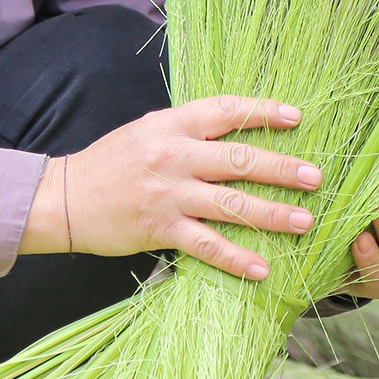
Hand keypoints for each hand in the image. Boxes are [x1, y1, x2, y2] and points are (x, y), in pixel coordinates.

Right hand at [19, 96, 321, 280]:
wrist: (63, 198)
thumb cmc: (110, 162)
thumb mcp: (148, 131)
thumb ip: (188, 130)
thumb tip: (236, 131)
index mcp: (171, 124)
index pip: (226, 111)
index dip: (263, 112)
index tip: (296, 117)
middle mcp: (173, 155)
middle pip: (238, 159)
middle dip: (281, 168)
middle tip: (315, 176)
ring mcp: (168, 194)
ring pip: (230, 203)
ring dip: (271, 213)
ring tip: (304, 221)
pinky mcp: (160, 229)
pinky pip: (206, 245)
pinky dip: (236, 257)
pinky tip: (262, 267)